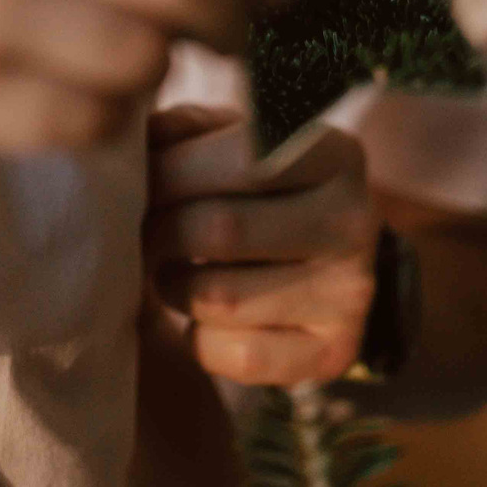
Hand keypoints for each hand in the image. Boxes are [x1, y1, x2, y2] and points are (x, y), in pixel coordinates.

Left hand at [146, 106, 380, 384]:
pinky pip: (236, 356)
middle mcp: (354, 222)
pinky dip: (202, 340)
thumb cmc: (261, 190)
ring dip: (173, 286)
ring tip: (173, 269)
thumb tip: (133, 139)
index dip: (171, 172)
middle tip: (144, 232)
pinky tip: (207, 317)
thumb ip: (185, 130)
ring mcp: (350, 294)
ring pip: (219, 298)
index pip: (242, 159)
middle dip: (160, 232)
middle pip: (221, 229)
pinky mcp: (333, 353)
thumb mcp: (235, 141)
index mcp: (335, 154)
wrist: (326, 261)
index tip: (142, 182)